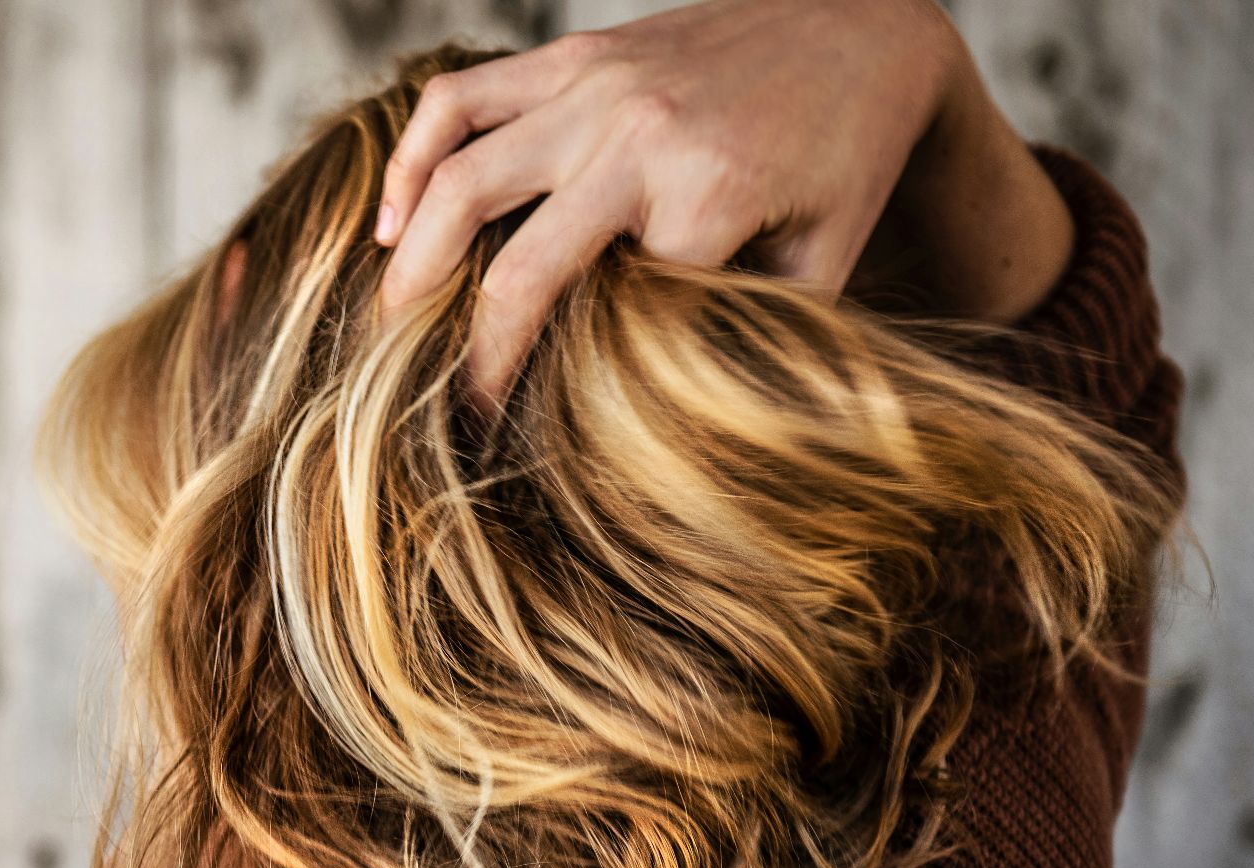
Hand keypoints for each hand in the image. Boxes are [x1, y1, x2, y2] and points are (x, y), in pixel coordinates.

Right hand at [374, 0, 965, 404]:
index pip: (611, 321)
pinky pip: (459, 99)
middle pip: (515, 266)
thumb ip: (749, 334)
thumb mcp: (826, 263)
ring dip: (412, 263)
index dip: (566, 387)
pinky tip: (389, 220)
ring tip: (389, 326)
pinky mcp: (571, 55)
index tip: (531, 440)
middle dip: (469, 355)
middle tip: (436, 412)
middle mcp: (639, 134)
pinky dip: (410, 160)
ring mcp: (593, 85)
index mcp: (710, 194)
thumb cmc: (848, 156)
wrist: (864, 24)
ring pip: (460, 177)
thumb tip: (673, 418)